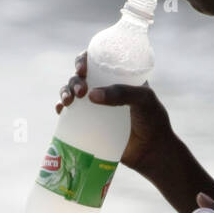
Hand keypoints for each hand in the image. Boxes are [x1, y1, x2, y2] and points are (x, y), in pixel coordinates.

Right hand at [55, 51, 174, 173]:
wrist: (151, 152)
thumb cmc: (152, 121)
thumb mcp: (144, 100)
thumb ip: (122, 93)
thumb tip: (91, 95)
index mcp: (118, 77)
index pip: (97, 61)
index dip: (84, 60)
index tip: (82, 68)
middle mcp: (105, 89)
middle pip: (81, 77)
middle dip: (75, 80)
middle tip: (81, 91)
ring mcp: (96, 108)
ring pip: (73, 93)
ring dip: (65, 92)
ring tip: (68, 102)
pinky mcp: (90, 125)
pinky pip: (70, 114)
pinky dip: (62, 109)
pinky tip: (61, 110)